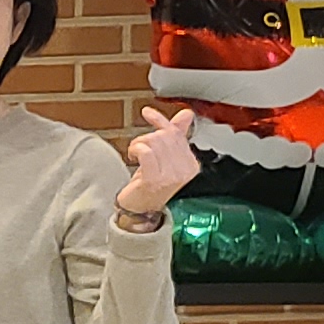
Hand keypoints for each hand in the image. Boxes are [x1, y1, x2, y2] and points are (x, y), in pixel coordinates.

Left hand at [118, 105, 199, 221]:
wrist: (139, 209)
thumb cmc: (150, 183)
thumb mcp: (165, 157)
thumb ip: (177, 135)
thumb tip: (187, 114)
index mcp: (191, 164)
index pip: (177, 134)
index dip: (160, 121)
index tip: (148, 113)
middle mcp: (184, 170)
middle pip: (164, 136)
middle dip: (146, 138)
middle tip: (139, 149)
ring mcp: (171, 176)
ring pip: (154, 141)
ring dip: (138, 144)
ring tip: (135, 154)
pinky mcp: (155, 179)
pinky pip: (146, 152)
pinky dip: (136, 149)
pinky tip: (133, 156)